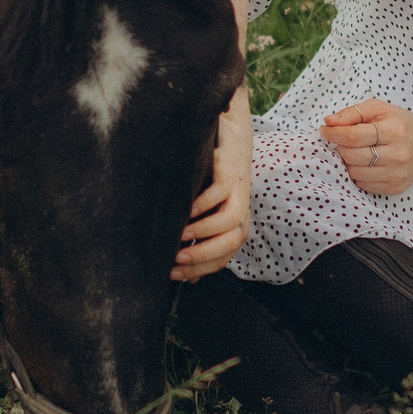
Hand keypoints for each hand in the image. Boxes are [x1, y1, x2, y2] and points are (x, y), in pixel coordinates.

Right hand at [174, 88, 252, 280]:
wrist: (229, 136)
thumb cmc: (212, 178)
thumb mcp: (206, 210)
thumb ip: (199, 238)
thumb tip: (188, 277)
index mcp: (234, 224)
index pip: (223, 257)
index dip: (201, 269)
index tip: (173, 274)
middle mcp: (239, 211)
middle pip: (232, 243)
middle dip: (204, 256)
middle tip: (177, 261)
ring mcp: (237, 191)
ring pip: (231, 221)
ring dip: (206, 232)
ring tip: (181, 235)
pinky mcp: (229, 171)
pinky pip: (221, 192)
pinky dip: (204, 203)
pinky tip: (187, 208)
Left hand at [321, 98, 412, 197]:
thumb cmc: (399, 124)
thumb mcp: (379, 109)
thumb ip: (352, 112)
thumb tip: (328, 121)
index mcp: (394, 130)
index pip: (353, 136)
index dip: (333, 133)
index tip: (325, 130)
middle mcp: (398, 154)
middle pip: (351, 155)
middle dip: (340, 147)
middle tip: (343, 140)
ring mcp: (397, 173)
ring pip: (355, 172)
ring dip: (348, 161)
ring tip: (355, 151)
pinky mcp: (394, 187)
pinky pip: (363, 184)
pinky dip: (358, 174)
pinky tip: (365, 164)